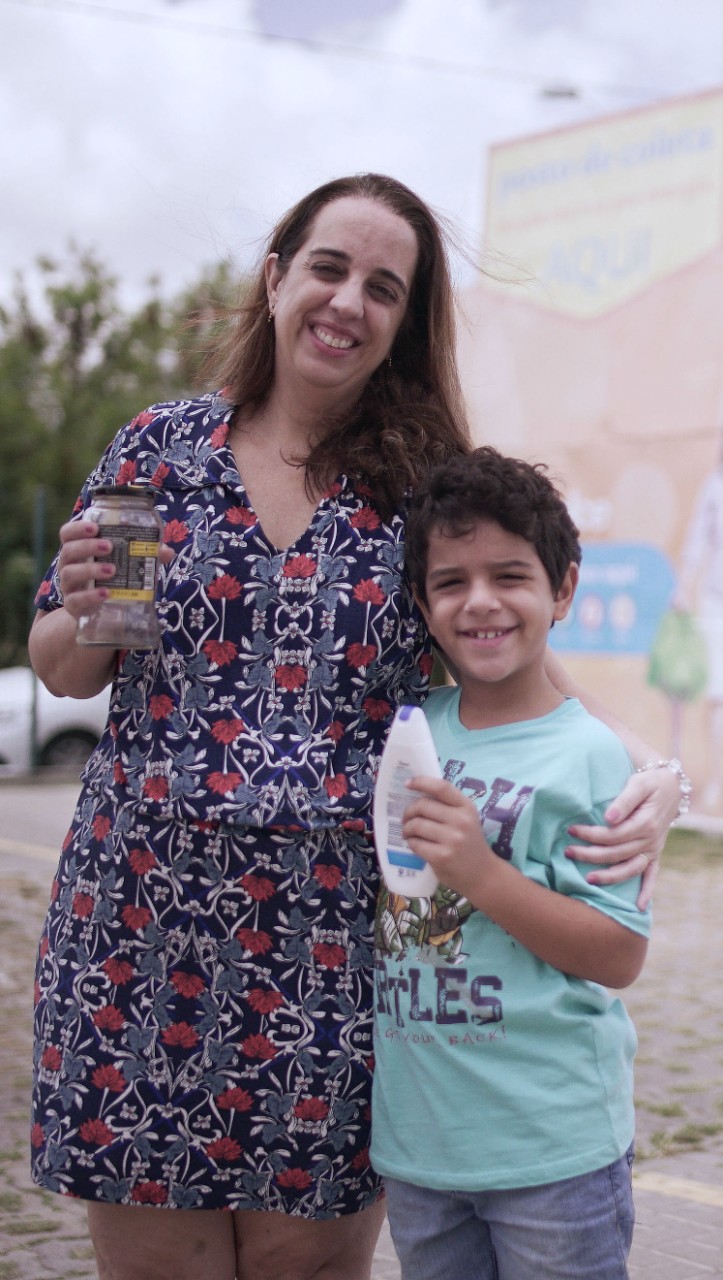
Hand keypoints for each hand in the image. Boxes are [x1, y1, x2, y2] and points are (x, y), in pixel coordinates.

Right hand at [56, 519, 173, 621]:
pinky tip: (106, 593)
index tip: (95, 527)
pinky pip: (75, 600)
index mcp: (79, 550)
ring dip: (90, 570)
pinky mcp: (73, 606)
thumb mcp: (128, 564)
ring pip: (69, 574)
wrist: (103, 612)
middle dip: (87, 546)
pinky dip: (90, 596)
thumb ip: (145, 555)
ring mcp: (69, 587)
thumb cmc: (113, 579)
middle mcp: (69, 566)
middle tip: (109, 546)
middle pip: (68, 551)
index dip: (77, 528)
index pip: (68, 533)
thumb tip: (166, 551)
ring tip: (112, 570)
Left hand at [402, 775, 492, 901]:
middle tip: (406, 819)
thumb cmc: (470, 844)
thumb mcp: (466, 819)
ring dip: (407, 829)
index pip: (441, 787)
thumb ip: (448, 807)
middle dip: (409, 811)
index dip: (421, 782)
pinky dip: (411, 843)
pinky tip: (415, 845)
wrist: (483, 874)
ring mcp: (452, 839)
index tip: (407, 784)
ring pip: (416, 825)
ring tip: (408, 833)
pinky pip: (416, 843)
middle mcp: (461, 820)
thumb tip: (416, 795)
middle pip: (423, 805)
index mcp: (467, 807)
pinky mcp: (442, 857)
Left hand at [565, 767, 679, 909]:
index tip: (571, 830)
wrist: (673, 787)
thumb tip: (608, 819)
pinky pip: (652, 875)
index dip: (591, 835)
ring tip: (587, 880)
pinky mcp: (656, 853)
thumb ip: (624, 801)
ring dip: (609, 877)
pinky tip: (638, 906)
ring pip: (630, 869)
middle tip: (567, 852)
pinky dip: (647, 891)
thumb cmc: (651, 783)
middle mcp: (650, 840)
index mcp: (645, 824)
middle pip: (616, 853)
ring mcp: (653, 849)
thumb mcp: (638, 784)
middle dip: (590, 854)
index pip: (613, 835)